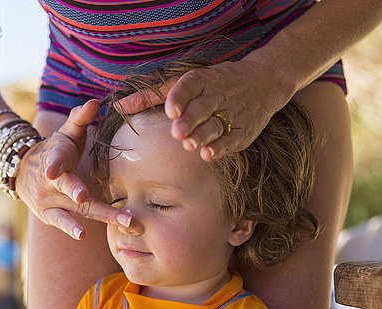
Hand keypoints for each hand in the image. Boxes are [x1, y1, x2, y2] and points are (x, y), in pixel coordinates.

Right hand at [15, 99, 132, 238]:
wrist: (22, 170)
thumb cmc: (55, 150)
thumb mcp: (65, 133)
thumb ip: (80, 119)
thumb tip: (95, 102)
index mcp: (55, 158)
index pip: (54, 160)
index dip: (54, 165)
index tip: (52, 172)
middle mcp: (51, 182)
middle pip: (71, 189)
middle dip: (86, 196)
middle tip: (102, 203)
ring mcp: (49, 200)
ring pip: (77, 210)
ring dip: (102, 216)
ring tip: (123, 222)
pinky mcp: (49, 214)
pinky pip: (62, 222)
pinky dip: (71, 228)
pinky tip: (82, 235)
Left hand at [118, 59, 292, 160]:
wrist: (264, 82)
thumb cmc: (214, 83)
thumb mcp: (183, 83)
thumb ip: (150, 96)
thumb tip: (117, 107)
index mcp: (202, 80)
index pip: (189, 86)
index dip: (180, 98)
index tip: (170, 110)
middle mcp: (217, 95)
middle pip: (202, 107)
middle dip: (190, 120)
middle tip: (177, 133)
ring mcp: (232, 113)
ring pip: (216, 125)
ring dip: (203, 135)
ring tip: (189, 145)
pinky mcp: (244, 131)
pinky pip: (232, 139)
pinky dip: (221, 147)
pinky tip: (208, 155)